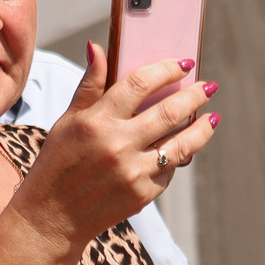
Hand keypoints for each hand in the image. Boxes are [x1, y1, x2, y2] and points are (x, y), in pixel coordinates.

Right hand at [15, 42, 218, 258]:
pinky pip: (170, 170)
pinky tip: (182, 148)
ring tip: (212, 117)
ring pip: (182, 144)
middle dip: (196, 95)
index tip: (184, 63)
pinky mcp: (143, 194)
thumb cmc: (58, 163)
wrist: (53, 216)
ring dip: (202, 128)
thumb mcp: (67, 121)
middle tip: (209, 86)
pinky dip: (178, 157)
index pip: (141, 83)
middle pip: (170, 112)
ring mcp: (133, 171)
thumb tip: (98, 48)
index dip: (167, 69)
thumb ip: (89, 86)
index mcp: (96, 120)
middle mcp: (117, 144)